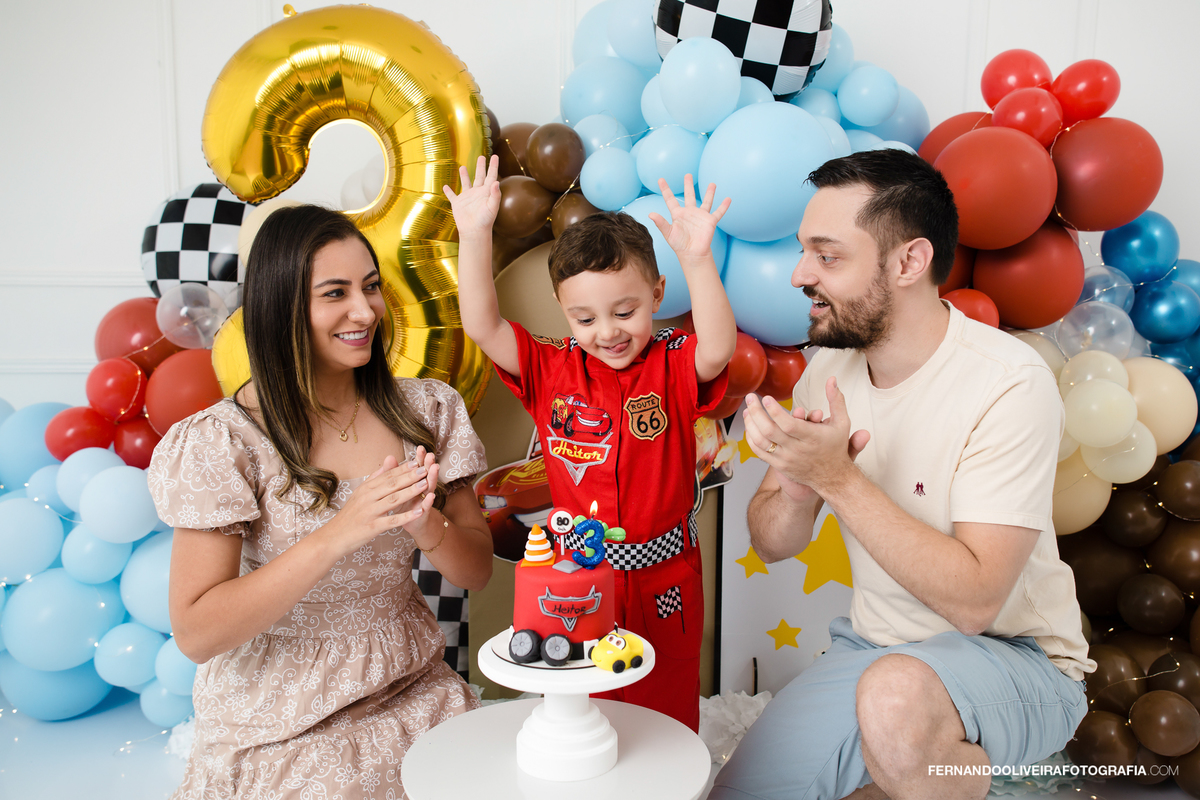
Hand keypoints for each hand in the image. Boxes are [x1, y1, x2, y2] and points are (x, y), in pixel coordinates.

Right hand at [321, 453, 434, 555]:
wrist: (333, 537)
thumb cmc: (348, 516)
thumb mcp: (358, 494)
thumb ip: (374, 478)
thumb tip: (386, 462)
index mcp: (365, 489)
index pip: (387, 476)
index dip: (402, 469)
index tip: (416, 461)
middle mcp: (367, 498)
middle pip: (392, 485)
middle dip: (410, 476)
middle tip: (425, 468)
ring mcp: (370, 512)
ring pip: (393, 499)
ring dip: (411, 491)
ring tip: (425, 485)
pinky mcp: (372, 527)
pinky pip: (392, 520)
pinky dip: (407, 516)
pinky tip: (419, 512)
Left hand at [396, 447, 441, 542]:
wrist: (409, 524)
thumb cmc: (401, 504)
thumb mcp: (395, 488)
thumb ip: (393, 473)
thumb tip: (389, 457)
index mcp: (414, 481)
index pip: (417, 467)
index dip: (419, 458)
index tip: (420, 447)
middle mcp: (422, 489)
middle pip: (425, 474)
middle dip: (428, 464)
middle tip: (430, 455)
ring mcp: (424, 500)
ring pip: (429, 487)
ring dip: (432, 478)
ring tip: (434, 468)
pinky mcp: (423, 513)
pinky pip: (426, 507)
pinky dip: (428, 502)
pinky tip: (431, 495)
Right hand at [443, 155, 500, 239]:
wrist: (474, 231)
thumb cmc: (485, 220)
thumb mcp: (492, 207)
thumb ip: (495, 194)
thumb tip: (496, 182)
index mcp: (486, 192)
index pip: (491, 176)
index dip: (493, 166)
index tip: (495, 156)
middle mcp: (477, 193)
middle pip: (479, 176)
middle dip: (481, 166)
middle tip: (481, 156)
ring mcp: (467, 198)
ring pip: (466, 183)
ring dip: (464, 175)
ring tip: (462, 167)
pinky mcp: (458, 204)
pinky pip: (452, 196)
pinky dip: (448, 191)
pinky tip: (445, 187)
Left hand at [647, 175, 730, 262]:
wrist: (692, 254)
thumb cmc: (679, 245)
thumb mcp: (668, 233)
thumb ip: (661, 223)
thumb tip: (650, 214)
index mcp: (678, 214)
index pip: (670, 199)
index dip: (666, 189)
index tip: (661, 180)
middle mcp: (689, 213)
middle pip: (689, 195)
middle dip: (688, 185)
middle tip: (688, 174)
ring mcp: (700, 216)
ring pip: (706, 201)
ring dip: (709, 193)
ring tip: (712, 184)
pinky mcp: (710, 221)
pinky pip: (718, 212)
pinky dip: (724, 206)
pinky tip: (728, 199)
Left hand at [743, 377, 869, 498]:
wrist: (833, 477)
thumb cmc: (836, 447)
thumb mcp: (842, 423)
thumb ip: (836, 400)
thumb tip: (832, 380)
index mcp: (812, 437)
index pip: (789, 425)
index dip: (775, 411)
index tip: (767, 398)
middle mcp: (797, 449)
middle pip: (770, 431)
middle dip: (757, 412)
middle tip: (751, 398)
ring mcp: (786, 459)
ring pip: (761, 442)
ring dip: (750, 424)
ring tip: (747, 410)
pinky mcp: (779, 465)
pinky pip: (759, 452)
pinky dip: (751, 439)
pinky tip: (750, 426)